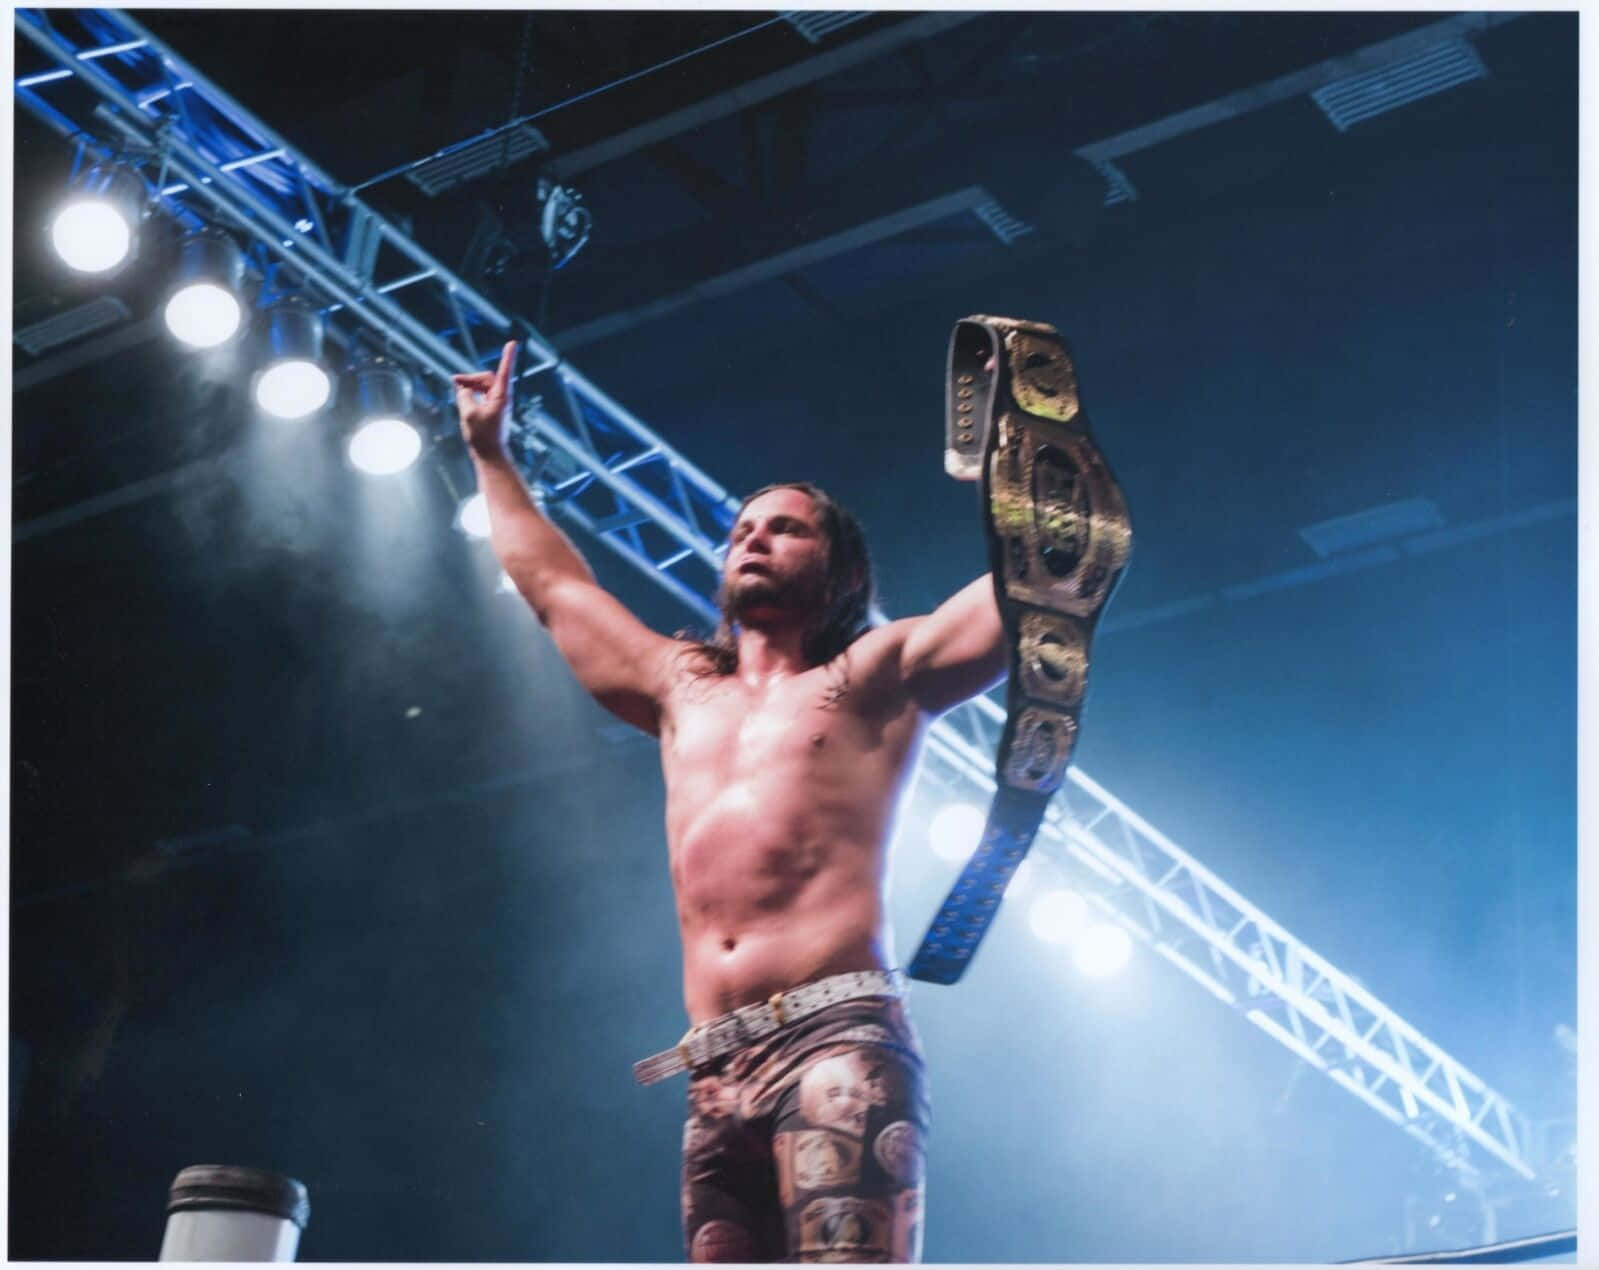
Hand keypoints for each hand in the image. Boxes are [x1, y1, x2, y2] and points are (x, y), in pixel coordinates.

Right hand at [452, 340, 518, 457]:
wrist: (490, 455)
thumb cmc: (483, 437)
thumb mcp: (468, 413)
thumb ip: (464, 396)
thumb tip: (464, 389)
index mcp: (501, 396)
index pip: (504, 371)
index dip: (508, 356)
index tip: (513, 343)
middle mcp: (502, 398)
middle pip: (487, 378)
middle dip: (471, 378)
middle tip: (454, 381)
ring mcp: (498, 405)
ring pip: (484, 387)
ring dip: (470, 386)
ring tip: (457, 389)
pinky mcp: (494, 411)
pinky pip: (483, 396)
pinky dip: (472, 394)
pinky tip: (463, 397)